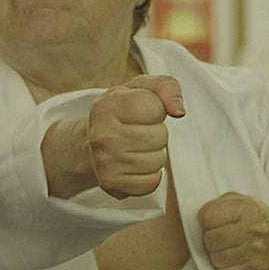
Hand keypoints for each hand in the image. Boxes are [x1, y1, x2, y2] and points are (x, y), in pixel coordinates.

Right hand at [84, 74, 185, 198]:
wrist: (91, 142)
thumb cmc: (122, 112)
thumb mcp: (141, 88)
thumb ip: (166, 87)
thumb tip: (178, 111)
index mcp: (106, 105)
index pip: (156, 108)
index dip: (157, 110)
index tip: (142, 112)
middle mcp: (102, 134)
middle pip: (160, 136)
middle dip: (157, 133)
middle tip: (140, 131)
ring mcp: (104, 161)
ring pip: (158, 161)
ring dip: (155, 155)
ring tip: (137, 148)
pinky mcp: (111, 183)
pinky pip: (151, 183)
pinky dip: (150, 175)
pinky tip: (135, 166)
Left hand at [197, 192, 268, 269]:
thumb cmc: (263, 221)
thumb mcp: (245, 201)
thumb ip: (220, 204)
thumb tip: (200, 219)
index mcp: (247, 208)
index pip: (207, 217)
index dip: (206, 222)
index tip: (213, 224)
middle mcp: (252, 229)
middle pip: (209, 240)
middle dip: (211, 240)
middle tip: (222, 239)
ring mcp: (254, 251)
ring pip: (215, 259)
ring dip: (218, 256)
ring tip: (230, 250)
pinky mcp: (256, 269)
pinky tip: (235, 262)